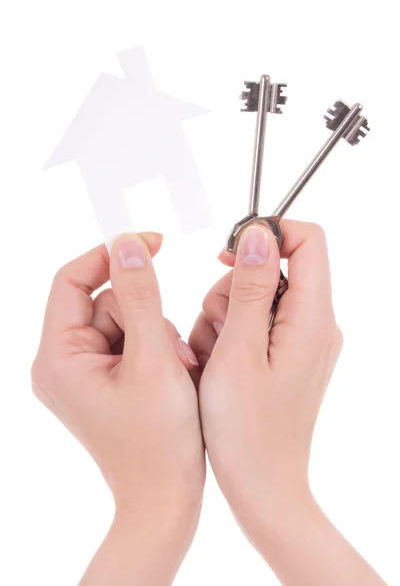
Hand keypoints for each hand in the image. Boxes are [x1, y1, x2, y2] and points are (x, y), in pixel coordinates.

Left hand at [32, 232, 203, 585]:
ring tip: (174, 371)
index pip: (73, 279)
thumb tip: (128, 243)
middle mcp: (60, 362)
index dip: (112, 253)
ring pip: (121, 319)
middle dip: (145, 313)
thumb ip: (141, 295)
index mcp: (59, 356)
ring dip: (155, 334)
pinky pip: (127, 341)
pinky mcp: (100, 381)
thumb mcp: (154, 358)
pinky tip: (170, 376)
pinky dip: (153, 349)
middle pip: (103, 301)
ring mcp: (80, 373)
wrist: (165, 499)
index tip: (153, 241)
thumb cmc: (160, 440)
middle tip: (171, 349)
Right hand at [190, 221, 385, 584]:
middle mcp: (316, 324)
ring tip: (214, 359)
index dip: (267, 235)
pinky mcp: (287, 354)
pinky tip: (219, 367)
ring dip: (225, 316)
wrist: (262, 486)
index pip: (308, 240)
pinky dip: (231, 335)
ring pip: (257, 295)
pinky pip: (256, 322)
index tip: (226, 256)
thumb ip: (251, 288)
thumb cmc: (246, 430)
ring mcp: (302, 340)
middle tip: (217, 333)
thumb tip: (260, 234)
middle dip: (233, 288)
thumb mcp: (239, 352)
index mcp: (312, 318)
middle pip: (274, 267)